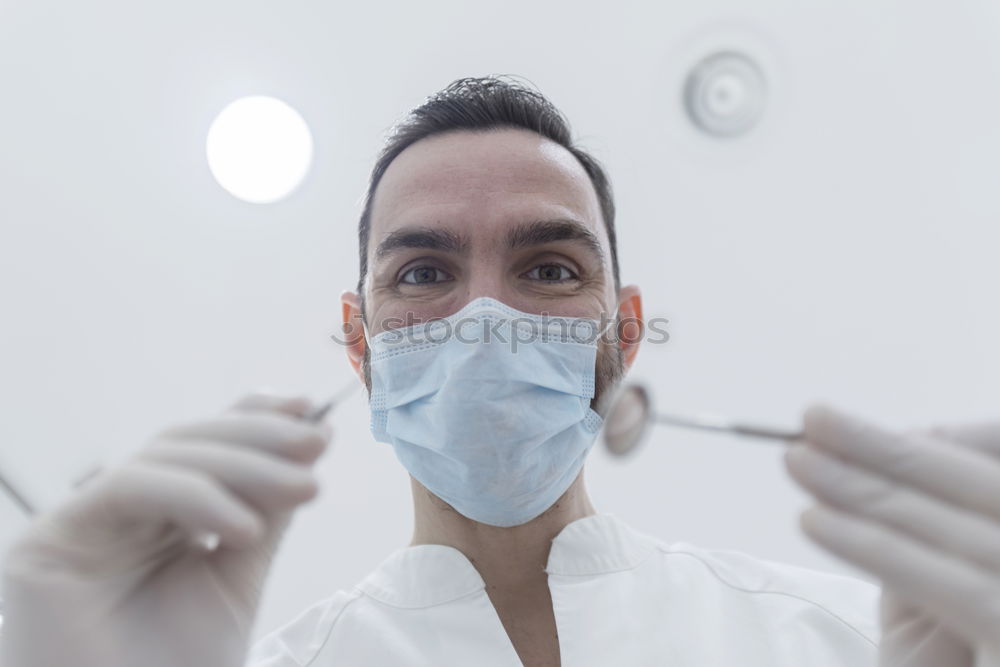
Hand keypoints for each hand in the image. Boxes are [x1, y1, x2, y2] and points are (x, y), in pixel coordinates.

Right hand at [0, 391, 332, 666]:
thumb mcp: (240, 575)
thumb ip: (266, 510)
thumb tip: (311, 439)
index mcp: (161, 518)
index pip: (206, 447)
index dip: (255, 418)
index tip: (313, 410)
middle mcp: (121, 513)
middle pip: (189, 444)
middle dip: (259, 437)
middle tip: (316, 443)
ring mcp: (85, 523)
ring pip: (165, 456)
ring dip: (242, 464)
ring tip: (301, 488)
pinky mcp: (51, 539)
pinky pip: (129, 487)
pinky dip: (194, 496)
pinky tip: (244, 527)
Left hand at [783, 406, 999, 666]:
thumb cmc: (954, 659)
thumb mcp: (949, 602)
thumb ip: (935, 533)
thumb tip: (902, 447)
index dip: (949, 441)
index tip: (865, 426)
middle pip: (983, 487)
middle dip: (890, 449)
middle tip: (814, 419)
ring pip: (958, 530)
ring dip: (867, 486)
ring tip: (797, 460)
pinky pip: (952, 585)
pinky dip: (876, 546)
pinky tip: (813, 520)